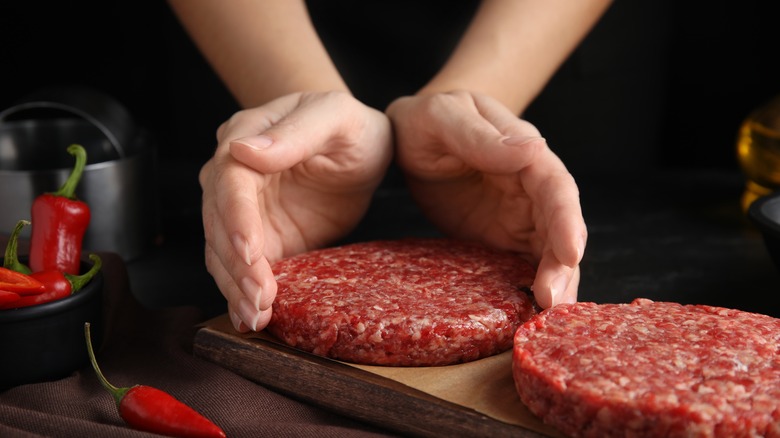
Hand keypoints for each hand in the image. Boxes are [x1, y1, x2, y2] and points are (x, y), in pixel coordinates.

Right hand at [201, 91, 392, 331]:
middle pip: (219, 224)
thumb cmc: (351, 126)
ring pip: (223, 253)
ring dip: (236, 287)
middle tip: (259, 298)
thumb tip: (242, 150)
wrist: (362, 149)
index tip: (249, 251)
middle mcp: (234, 176)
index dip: (236, 217)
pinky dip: (243, 294)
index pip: (229, 180)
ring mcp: (244, 211)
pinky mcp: (261, 240)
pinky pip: (242, 269)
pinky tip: (251, 319)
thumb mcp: (335, 116)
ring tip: (257, 316)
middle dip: (236, 265)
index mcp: (245, 137)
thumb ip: (295, 133)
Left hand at [386, 91, 586, 308]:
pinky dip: (532, 287)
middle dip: (563, 265)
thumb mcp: (444, 117)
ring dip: (554, 282)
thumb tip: (534, 150)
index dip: (567, 220)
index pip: (556, 187)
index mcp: (524, 152)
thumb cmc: (427, 120)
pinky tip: (531, 313)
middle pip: (559, 227)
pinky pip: (524, 264)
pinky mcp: (502, 238)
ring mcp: (519, 214)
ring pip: (548, 251)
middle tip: (555, 302)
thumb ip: (481, 136)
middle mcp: (531, 186)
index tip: (571, 252)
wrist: (409, 138)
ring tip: (549, 316)